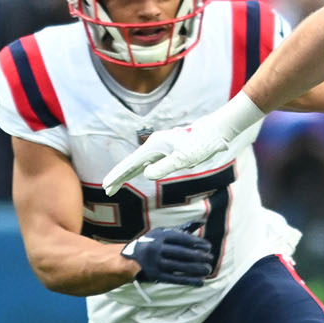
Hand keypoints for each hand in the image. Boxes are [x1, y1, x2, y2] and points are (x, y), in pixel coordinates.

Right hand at [102, 94, 263, 193]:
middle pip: (131, 163)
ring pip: (139, 163)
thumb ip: (164, 167)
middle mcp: (155, 145)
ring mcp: (161, 146)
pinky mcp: (168, 149)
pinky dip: (139, 169)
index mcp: (155, 147)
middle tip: (107, 191)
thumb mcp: (184, 158)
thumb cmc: (202, 144)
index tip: (107, 186)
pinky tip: (137, 174)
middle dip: (118, 177)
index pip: (131, 164)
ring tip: (116, 185)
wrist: (216, 131)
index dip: (118, 176)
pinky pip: (148, 162)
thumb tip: (145, 174)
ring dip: (127, 174)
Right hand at [120, 225, 214, 285]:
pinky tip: (200, 282)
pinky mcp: (156, 276)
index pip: (182, 239)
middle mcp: (157, 248)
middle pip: (182, 253)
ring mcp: (156, 263)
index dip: (197, 243)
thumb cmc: (152, 243)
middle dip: (198, 256)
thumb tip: (200, 223)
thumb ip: (180, 230)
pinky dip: (189, 281)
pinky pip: (175, 279)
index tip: (208, 247)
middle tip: (210, 258)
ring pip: (180, 266)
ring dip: (196, 269)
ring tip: (208, 270)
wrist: (130, 259)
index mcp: (160, 236)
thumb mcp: (161, 233)